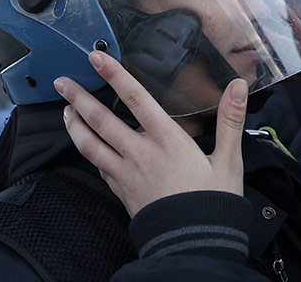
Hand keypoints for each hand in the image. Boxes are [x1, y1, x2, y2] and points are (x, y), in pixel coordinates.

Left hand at [54, 50, 247, 217]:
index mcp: (168, 140)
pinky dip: (87, 151)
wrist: (193, 243)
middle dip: (79, 98)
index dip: (116, 75)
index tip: (98, 57)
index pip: (137, 99)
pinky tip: (86, 147)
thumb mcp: (229, 160)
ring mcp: (126, 174)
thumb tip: (238, 86)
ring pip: (91, 145)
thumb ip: (231, 120)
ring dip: (74, 125)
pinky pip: (98, 167)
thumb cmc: (213, 201)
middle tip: (61, 82)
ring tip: (65, 111)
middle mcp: (141, 153)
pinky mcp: (122, 191)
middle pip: (102, 120)